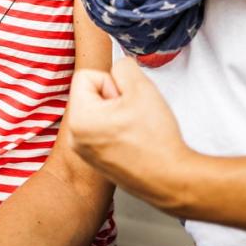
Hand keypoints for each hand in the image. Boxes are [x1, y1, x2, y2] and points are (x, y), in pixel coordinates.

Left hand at [67, 56, 192, 208]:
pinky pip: (100, 129)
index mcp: (79, 117)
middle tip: (132, 115)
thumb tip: (117, 67)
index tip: (126, 101)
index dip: (111, 82)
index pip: (86, 76)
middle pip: (90, 93)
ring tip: (134, 128)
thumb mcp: (142, 87)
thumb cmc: (156, 140)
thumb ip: (124, 66)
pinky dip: (116, 129)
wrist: (171, 179)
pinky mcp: (94, 160)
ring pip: (97, 111)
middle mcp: (74, 136)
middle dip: (112, 98)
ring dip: (115, 113)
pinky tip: (134, 140)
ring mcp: (83, 151)